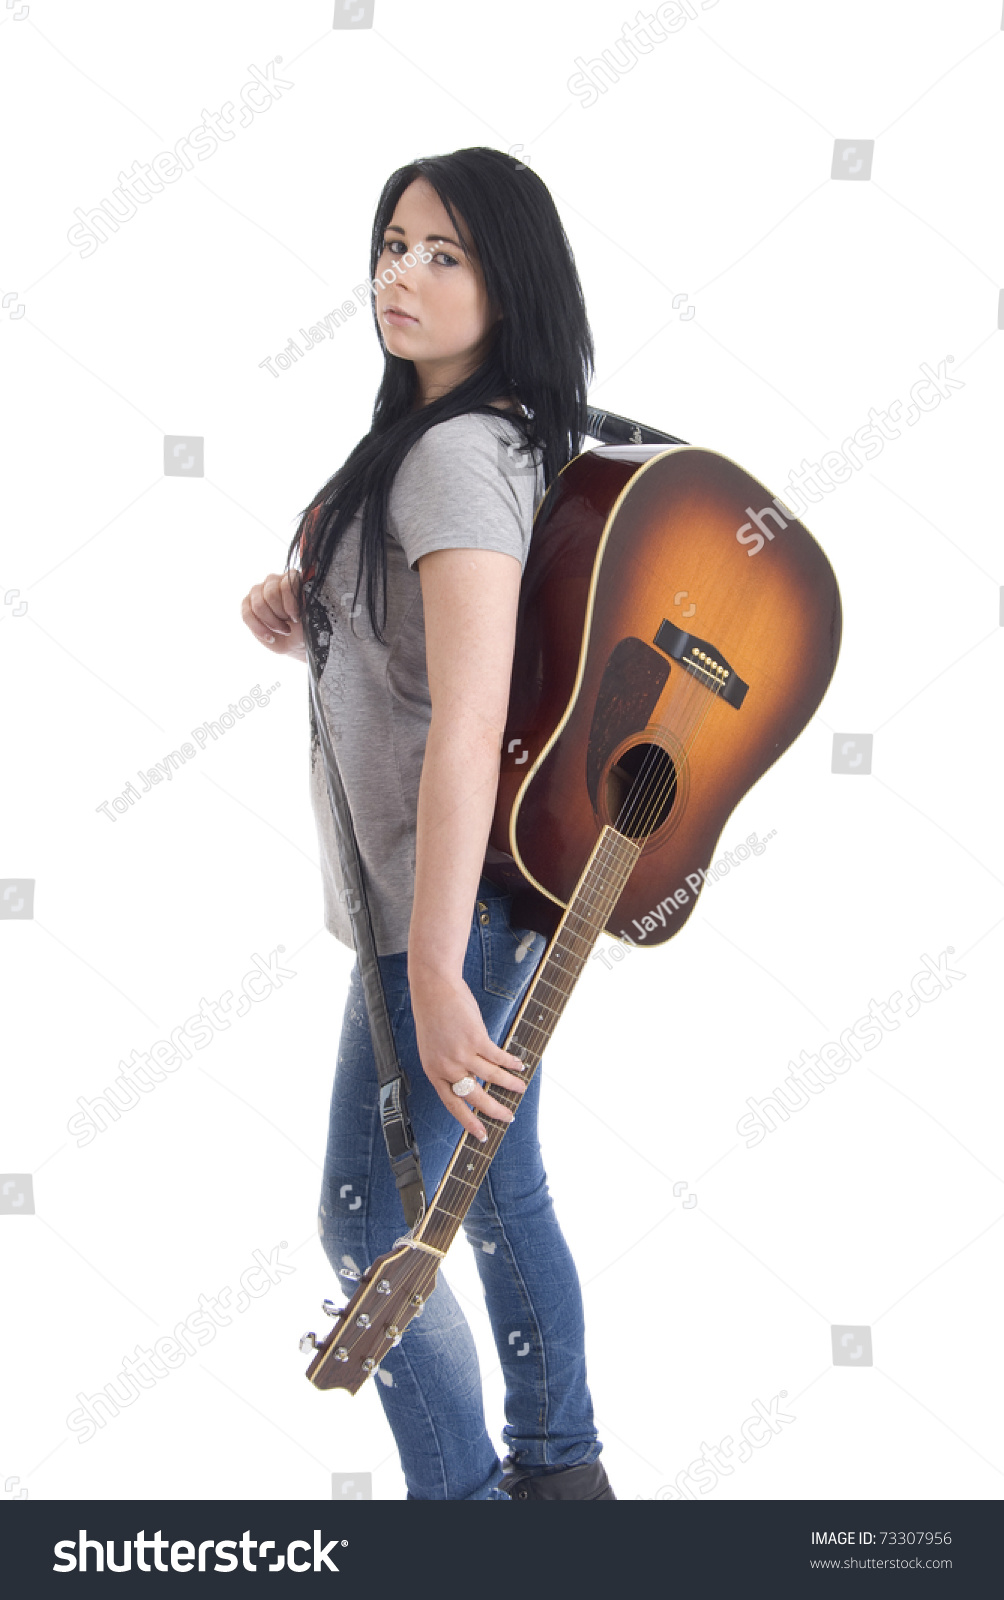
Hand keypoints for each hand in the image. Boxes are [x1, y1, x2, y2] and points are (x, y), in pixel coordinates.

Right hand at [241, 570, 305, 658]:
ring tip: (282, 630)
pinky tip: (269, 636)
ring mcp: (258, 591)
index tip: (296, 618)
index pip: (286, 584)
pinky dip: (258, 628)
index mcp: (292, 578)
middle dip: (280, 615)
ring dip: (271, 623)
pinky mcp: (247, 604)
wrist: (295, 641)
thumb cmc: (304, 626)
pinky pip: (246, 614)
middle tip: (289, 625)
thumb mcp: (310, 616)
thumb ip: (306, 602)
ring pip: (258, 605)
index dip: (290, 604)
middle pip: (270, 594)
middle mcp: (274, 580)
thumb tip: (302, 595)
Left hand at [409, 969, 527, 1141]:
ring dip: (510, 1084)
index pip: (453, 1105)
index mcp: (434, 1072)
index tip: (481, 1134)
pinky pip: (498, 1057)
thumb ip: (449, 1065)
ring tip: (521, 1088)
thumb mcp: (434, 1048)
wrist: (434, 989)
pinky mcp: (476, 1039)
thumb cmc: (434, 1016)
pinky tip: (519, 1066)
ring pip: (492, 1077)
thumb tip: (472, 1080)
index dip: (468, 1121)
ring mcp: (462, 1053)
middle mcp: (447, 1067)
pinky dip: (511, 1064)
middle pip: (475, 1097)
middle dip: (494, 1110)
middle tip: (508, 1117)